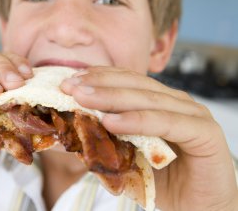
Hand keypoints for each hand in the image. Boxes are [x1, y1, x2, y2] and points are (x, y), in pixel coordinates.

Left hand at [61, 66, 237, 210]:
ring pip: (148, 100)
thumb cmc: (162, 181)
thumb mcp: (126, 157)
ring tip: (83, 99)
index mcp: (159, 102)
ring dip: (112, 98)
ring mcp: (192, 114)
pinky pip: (166, 122)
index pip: (126, 80)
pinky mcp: (205, 132)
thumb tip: (71, 132)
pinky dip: (137, 120)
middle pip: (134, 85)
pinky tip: (112, 122)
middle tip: (70, 87)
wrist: (199, 208)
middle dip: (99, 84)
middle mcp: (176, 102)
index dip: (98, 77)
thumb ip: (105, 141)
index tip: (69, 81)